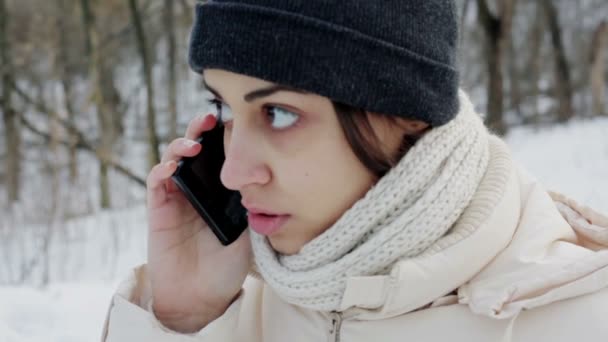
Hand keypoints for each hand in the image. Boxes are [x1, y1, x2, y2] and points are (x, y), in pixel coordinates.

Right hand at [145, 114, 251, 332]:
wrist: (202, 297)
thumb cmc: (226, 265)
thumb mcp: (247, 230)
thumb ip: (249, 202)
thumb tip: (259, 174)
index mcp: (218, 190)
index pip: (219, 154)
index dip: (224, 137)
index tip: (237, 121)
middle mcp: (197, 189)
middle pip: (195, 150)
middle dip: (200, 130)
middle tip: (211, 118)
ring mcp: (176, 198)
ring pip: (172, 159)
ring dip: (181, 145)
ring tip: (195, 142)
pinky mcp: (159, 211)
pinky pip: (156, 184)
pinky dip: (162, 171)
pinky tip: (173, 167)